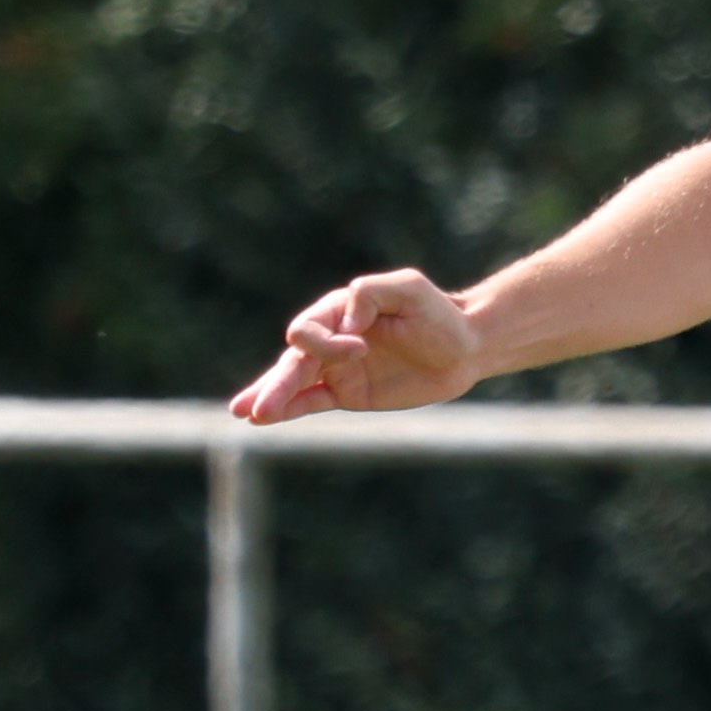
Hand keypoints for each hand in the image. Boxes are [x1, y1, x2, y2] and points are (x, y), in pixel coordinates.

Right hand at [230, 269, 483, 423]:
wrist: (465, 347)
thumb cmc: (438, 313)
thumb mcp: (409, 290)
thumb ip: (372, 292)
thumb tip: (344, 317)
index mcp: (340, 310)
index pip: (311, 329)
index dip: (327, 344)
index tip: (364, 348)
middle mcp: (332, 339)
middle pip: (294, 361)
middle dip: (277, 384)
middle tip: (259, 407)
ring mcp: (338, 368)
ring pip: (295, 384)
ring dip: (270, 397)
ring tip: (244, 413)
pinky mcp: (349, 393)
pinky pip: (312, 402)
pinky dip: (290, 410)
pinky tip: (263, 420)